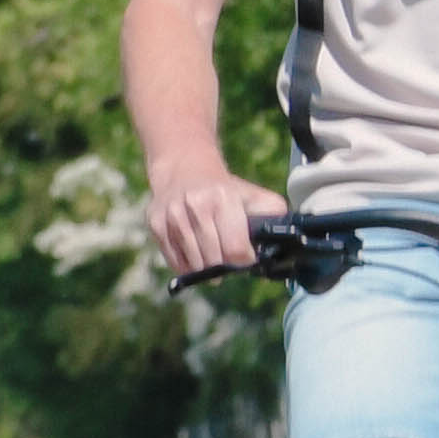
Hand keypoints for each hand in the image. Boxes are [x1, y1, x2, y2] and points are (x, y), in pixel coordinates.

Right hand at [145, 153, 272, 277]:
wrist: (184, 169)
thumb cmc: (225, 190)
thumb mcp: (253, 196)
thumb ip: (272, 216)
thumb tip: (283, 241)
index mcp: (223, 199)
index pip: (235, 250)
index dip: (243, 260)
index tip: (245, 256)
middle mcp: (195, 206)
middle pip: (214, 261)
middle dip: (224, 266)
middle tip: (228, 258)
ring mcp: (172, 216)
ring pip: (194, 265)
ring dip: (206, 268)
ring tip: (212, 255)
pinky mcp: (155, 224)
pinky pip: (175, 262)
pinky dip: (188, 265)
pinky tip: (195, 252)